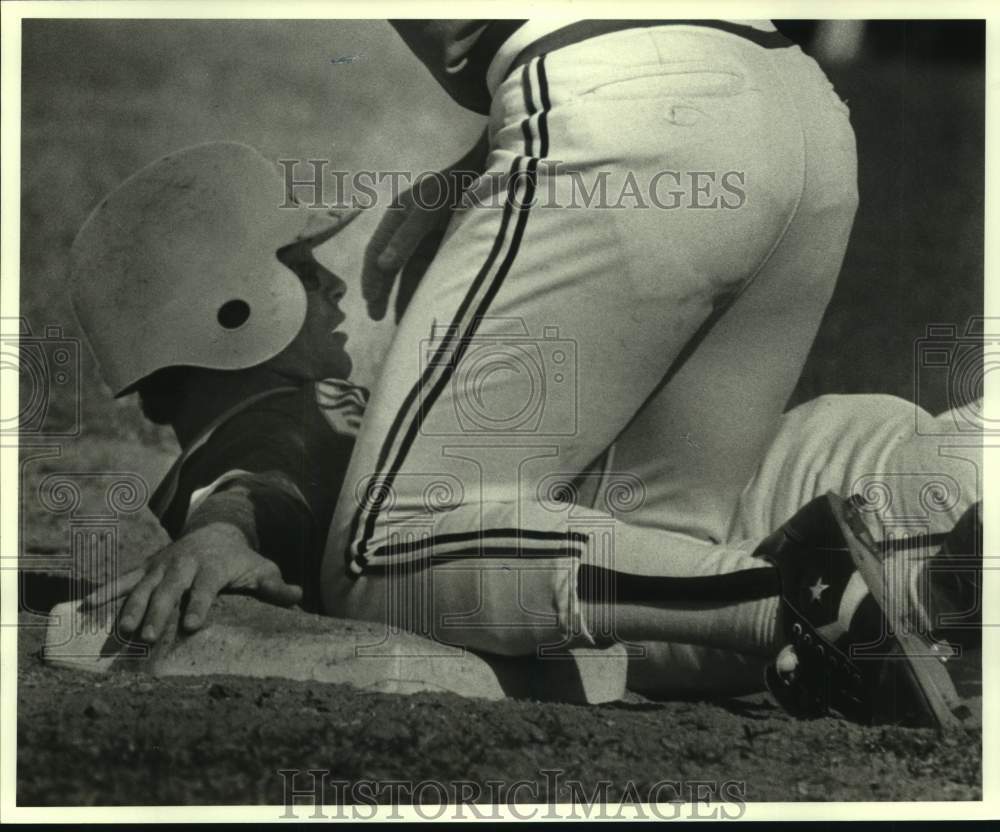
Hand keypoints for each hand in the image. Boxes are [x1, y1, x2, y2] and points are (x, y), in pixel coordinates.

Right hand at [85, 523, 301, 642]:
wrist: (217, 531)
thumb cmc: (242, 560)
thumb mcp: (262, 569)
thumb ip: (276, 587)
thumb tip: (298, 597)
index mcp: (213, 567)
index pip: (205, 588)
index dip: (198, 605)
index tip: (191, 626)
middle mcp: (185, 564)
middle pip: (170, 589)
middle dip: (158, 611)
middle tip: (146, 636)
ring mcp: (163, 565)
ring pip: (144, 586)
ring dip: (132, 607)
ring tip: (123, 632)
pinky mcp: (147, 567)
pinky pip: (124, 579)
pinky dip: (105, 591)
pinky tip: (85, 606)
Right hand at [362, 175, 454, 321]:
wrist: (487, 172)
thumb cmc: (453, 184)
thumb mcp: (427, 208)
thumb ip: (406, 236)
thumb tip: (383, 265)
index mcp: (396, 215)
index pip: (375, 250)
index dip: (371, 276)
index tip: (370, 302)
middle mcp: (407, 228)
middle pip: (389, 265)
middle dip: (383, 291)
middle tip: (377, 318)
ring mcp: (426, 237)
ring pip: (410, 272)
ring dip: (404, 294)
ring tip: (401, 321)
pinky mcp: (444, 245)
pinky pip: (430, 271)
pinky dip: (425, 287)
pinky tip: (425, 305)